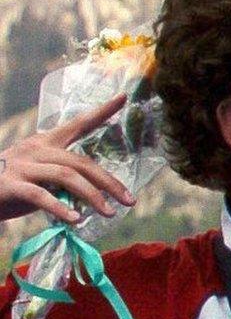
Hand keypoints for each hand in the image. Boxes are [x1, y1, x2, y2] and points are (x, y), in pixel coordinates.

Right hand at [0, 94, 136, 223]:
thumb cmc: (12, 185)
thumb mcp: (40, 175)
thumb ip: (64, 178)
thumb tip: (96, 194)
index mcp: (45, 142)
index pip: (78, 124)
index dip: (101, 112)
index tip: (124, 97)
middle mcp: (35, 149)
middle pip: (81, 162)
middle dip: (109, 182)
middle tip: (130, 201)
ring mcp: (22, 166)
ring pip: (66, 176)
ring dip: (92, 196)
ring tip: (109, 213)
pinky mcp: (11, 185)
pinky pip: (41, 196)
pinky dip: (61, 209)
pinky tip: (76, 221)